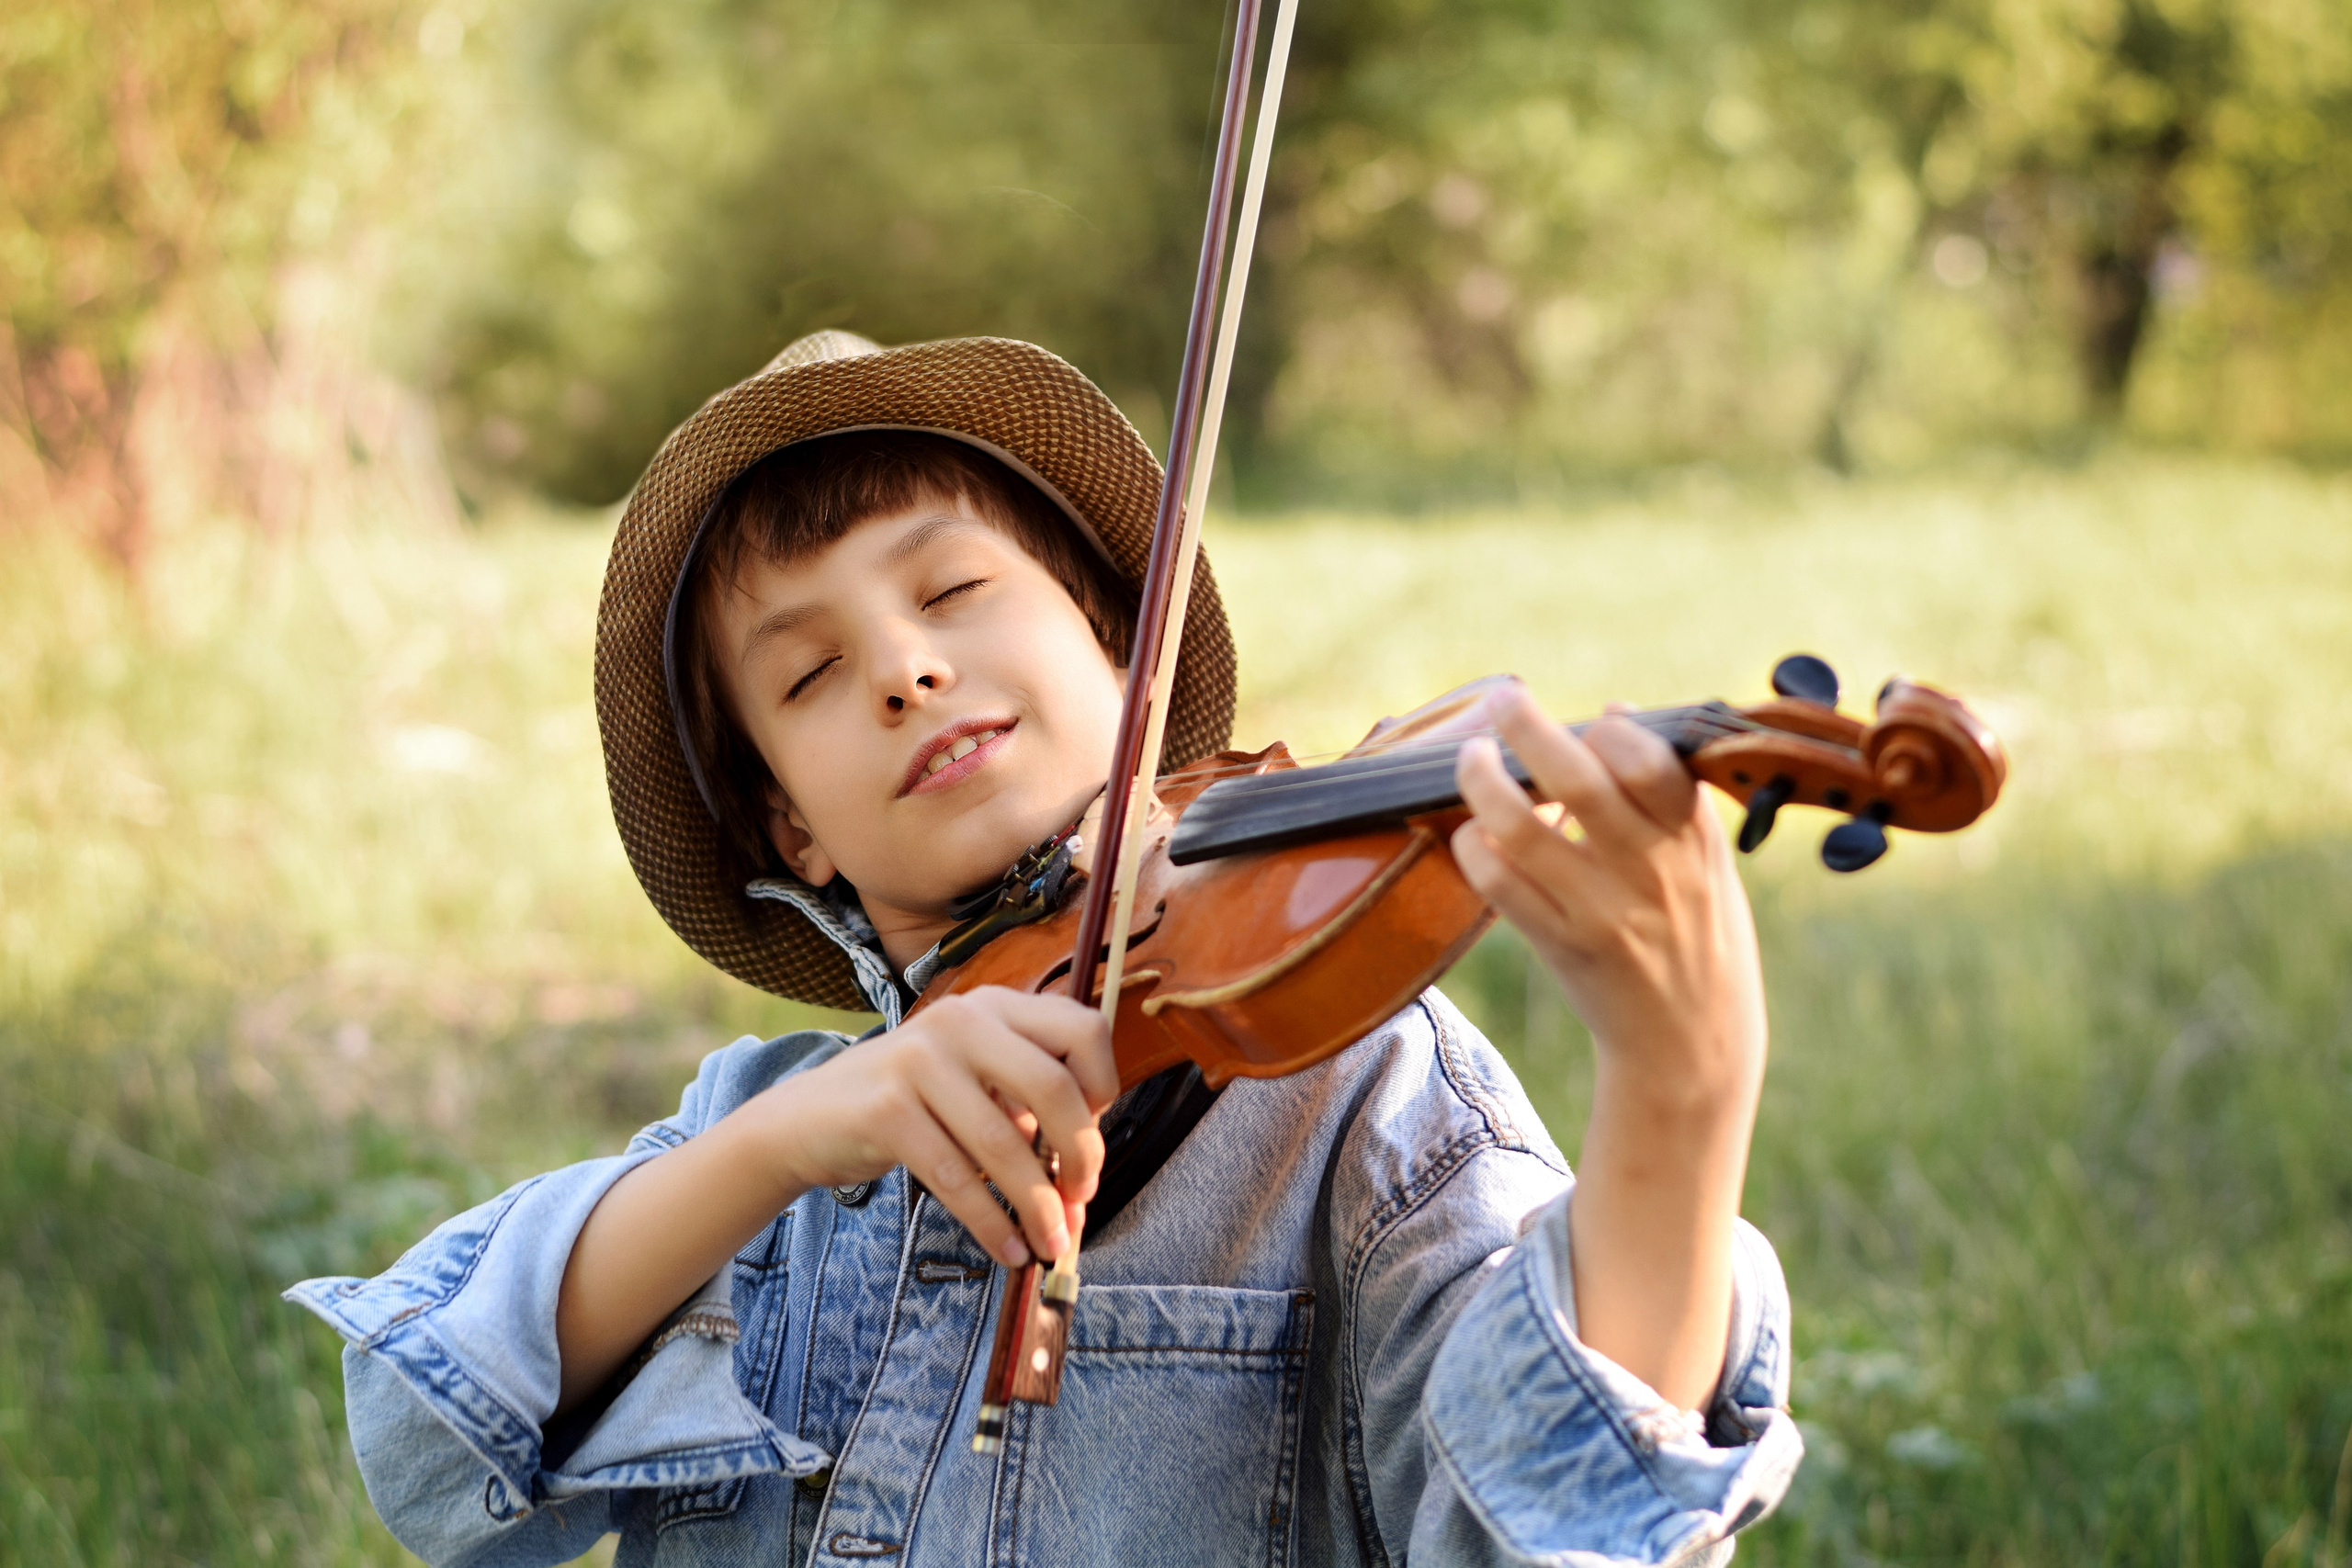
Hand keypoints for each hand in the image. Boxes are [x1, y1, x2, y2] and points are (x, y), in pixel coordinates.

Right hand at [757, 986, 1116, 1267]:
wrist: (808, 1118)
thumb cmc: (909, 1103)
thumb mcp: (973, 1078)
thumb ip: (1028, 1103)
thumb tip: (1085, 1177)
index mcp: (995, 1006)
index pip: (1084, 1030)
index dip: (1104, 1090)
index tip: (1090, 1139)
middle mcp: (961, 1020)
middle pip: (1054, 1086)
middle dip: (1081, 1155)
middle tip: (1081, 1200)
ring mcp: (920, 1060)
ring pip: (1005, 1143)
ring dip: (1038, 1206)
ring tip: (1050, 1242)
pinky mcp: (886, 1109)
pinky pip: (956, 1177)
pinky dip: (990, 1222)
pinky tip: (1007, 1248)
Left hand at [1450, 683, 1764, 1107]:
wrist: (1692, 1045)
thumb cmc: (1699, 933)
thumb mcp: (1707, 859)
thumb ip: (1668, 789)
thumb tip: (1616, 708)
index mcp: (1693, 839)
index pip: (1651, 762)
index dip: (1611, 729)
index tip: (1593, 720)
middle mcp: (1649, 871)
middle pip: (1577, 780)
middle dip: (1528, 727)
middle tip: (1503, 701)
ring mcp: (1602, 911)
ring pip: (1522, 829)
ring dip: (1483, 782)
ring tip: (1472, 757)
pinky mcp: (1561, 946)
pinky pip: (1500, 884)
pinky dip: (1476, 847)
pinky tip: (1474, 832)